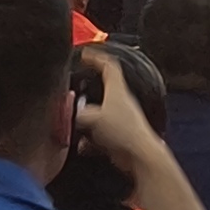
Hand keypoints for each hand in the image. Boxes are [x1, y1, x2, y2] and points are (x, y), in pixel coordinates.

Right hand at [75, 57, 161, 172]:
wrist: (139, 156)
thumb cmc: (123, 132)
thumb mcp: (92, 118)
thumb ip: (78, 113)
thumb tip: (71, 113)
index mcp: (117, 89)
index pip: (108, 65)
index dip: (96, 57)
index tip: (85, 54)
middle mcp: (120, 101)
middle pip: (103, 89)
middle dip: (87, 90)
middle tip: (74, 90)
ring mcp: (120, 118)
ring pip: (99, 113)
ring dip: (86, 119)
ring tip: (74, 124)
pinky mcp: (119, 135)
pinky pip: (100, 133)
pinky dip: (90, 139)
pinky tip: (84, 146)